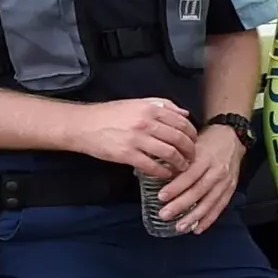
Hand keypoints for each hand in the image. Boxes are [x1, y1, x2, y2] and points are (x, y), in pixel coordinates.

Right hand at [80, 98, 195, 178]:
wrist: (83, 125)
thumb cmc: (110, 114)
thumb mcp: (137, 103)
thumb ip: (163, 106)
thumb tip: (185, 114)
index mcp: (151, 109)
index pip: (182, 123)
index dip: (192, 134)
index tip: (194, 142)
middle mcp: (146, 123)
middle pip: (179, 139)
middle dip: (190, 150)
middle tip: (192, 157)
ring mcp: (136, 139)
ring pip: (169, 153)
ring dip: (180, 163)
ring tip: (182, 167)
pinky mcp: (126, 155)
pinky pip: (152, 166)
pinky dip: (163, 172)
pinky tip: (166, 174)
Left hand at [155, 122, 244, 232]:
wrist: (232, 137)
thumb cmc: (208, 140)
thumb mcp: (191, 144)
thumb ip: (177, 159)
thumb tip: (154, 171)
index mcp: (205, 157)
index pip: (189, 174)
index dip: (176, 187)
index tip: (161, 197)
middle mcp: (217, 170)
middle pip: (198, 190)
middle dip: (181, 205)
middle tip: (165, 215)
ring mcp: (225, 181)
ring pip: (209, 201)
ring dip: (194, 216)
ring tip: (180, 227)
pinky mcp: (230, 188)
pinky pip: (220, 206)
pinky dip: (209, 219)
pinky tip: (198, 228)